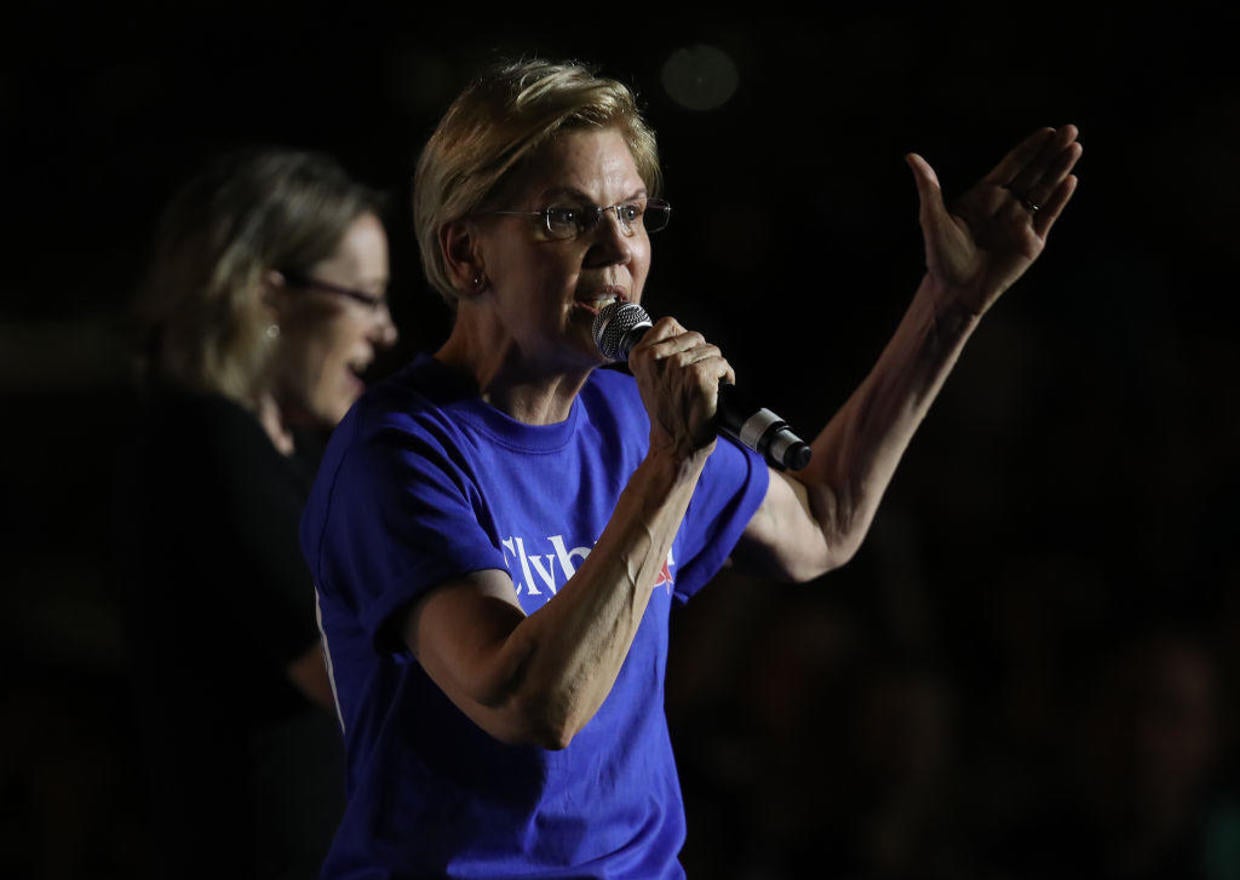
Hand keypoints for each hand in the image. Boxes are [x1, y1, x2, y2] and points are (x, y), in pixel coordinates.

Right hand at [628, 317, 732, 460]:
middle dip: (701, 355)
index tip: (685, 358)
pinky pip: (722, 363)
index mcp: (640, 355)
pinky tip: (717, 391)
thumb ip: (658, 354)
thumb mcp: (649, 379)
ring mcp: (678, 365)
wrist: (675, 445)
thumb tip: (680, 332)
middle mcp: (656, 357)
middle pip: (694, 336)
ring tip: (707, 387)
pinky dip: (726, 377)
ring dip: (714, 367)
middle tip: (696, 378)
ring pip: (711, 349)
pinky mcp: (698, 376)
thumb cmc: (666, 414)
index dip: (683, 339)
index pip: (669, 323)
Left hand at [906, 124, 1081, 315]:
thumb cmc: (942, 256)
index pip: (1012, 165)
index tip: (1046, 131)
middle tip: (1070, 129)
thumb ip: (928, 186)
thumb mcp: (932, 218)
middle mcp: (1006, 205)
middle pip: (1033, 172)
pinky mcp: (1032, 241)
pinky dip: (1060, 199)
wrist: (956, 290)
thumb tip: (911, 156)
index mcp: (984, 196)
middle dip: (1051, 151)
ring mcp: (1021, 222)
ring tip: (1076, 147)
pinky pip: (1048, 215)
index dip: (1030, 148)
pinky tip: (1071, 180)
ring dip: (1060, 169)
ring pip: (1045, 189)